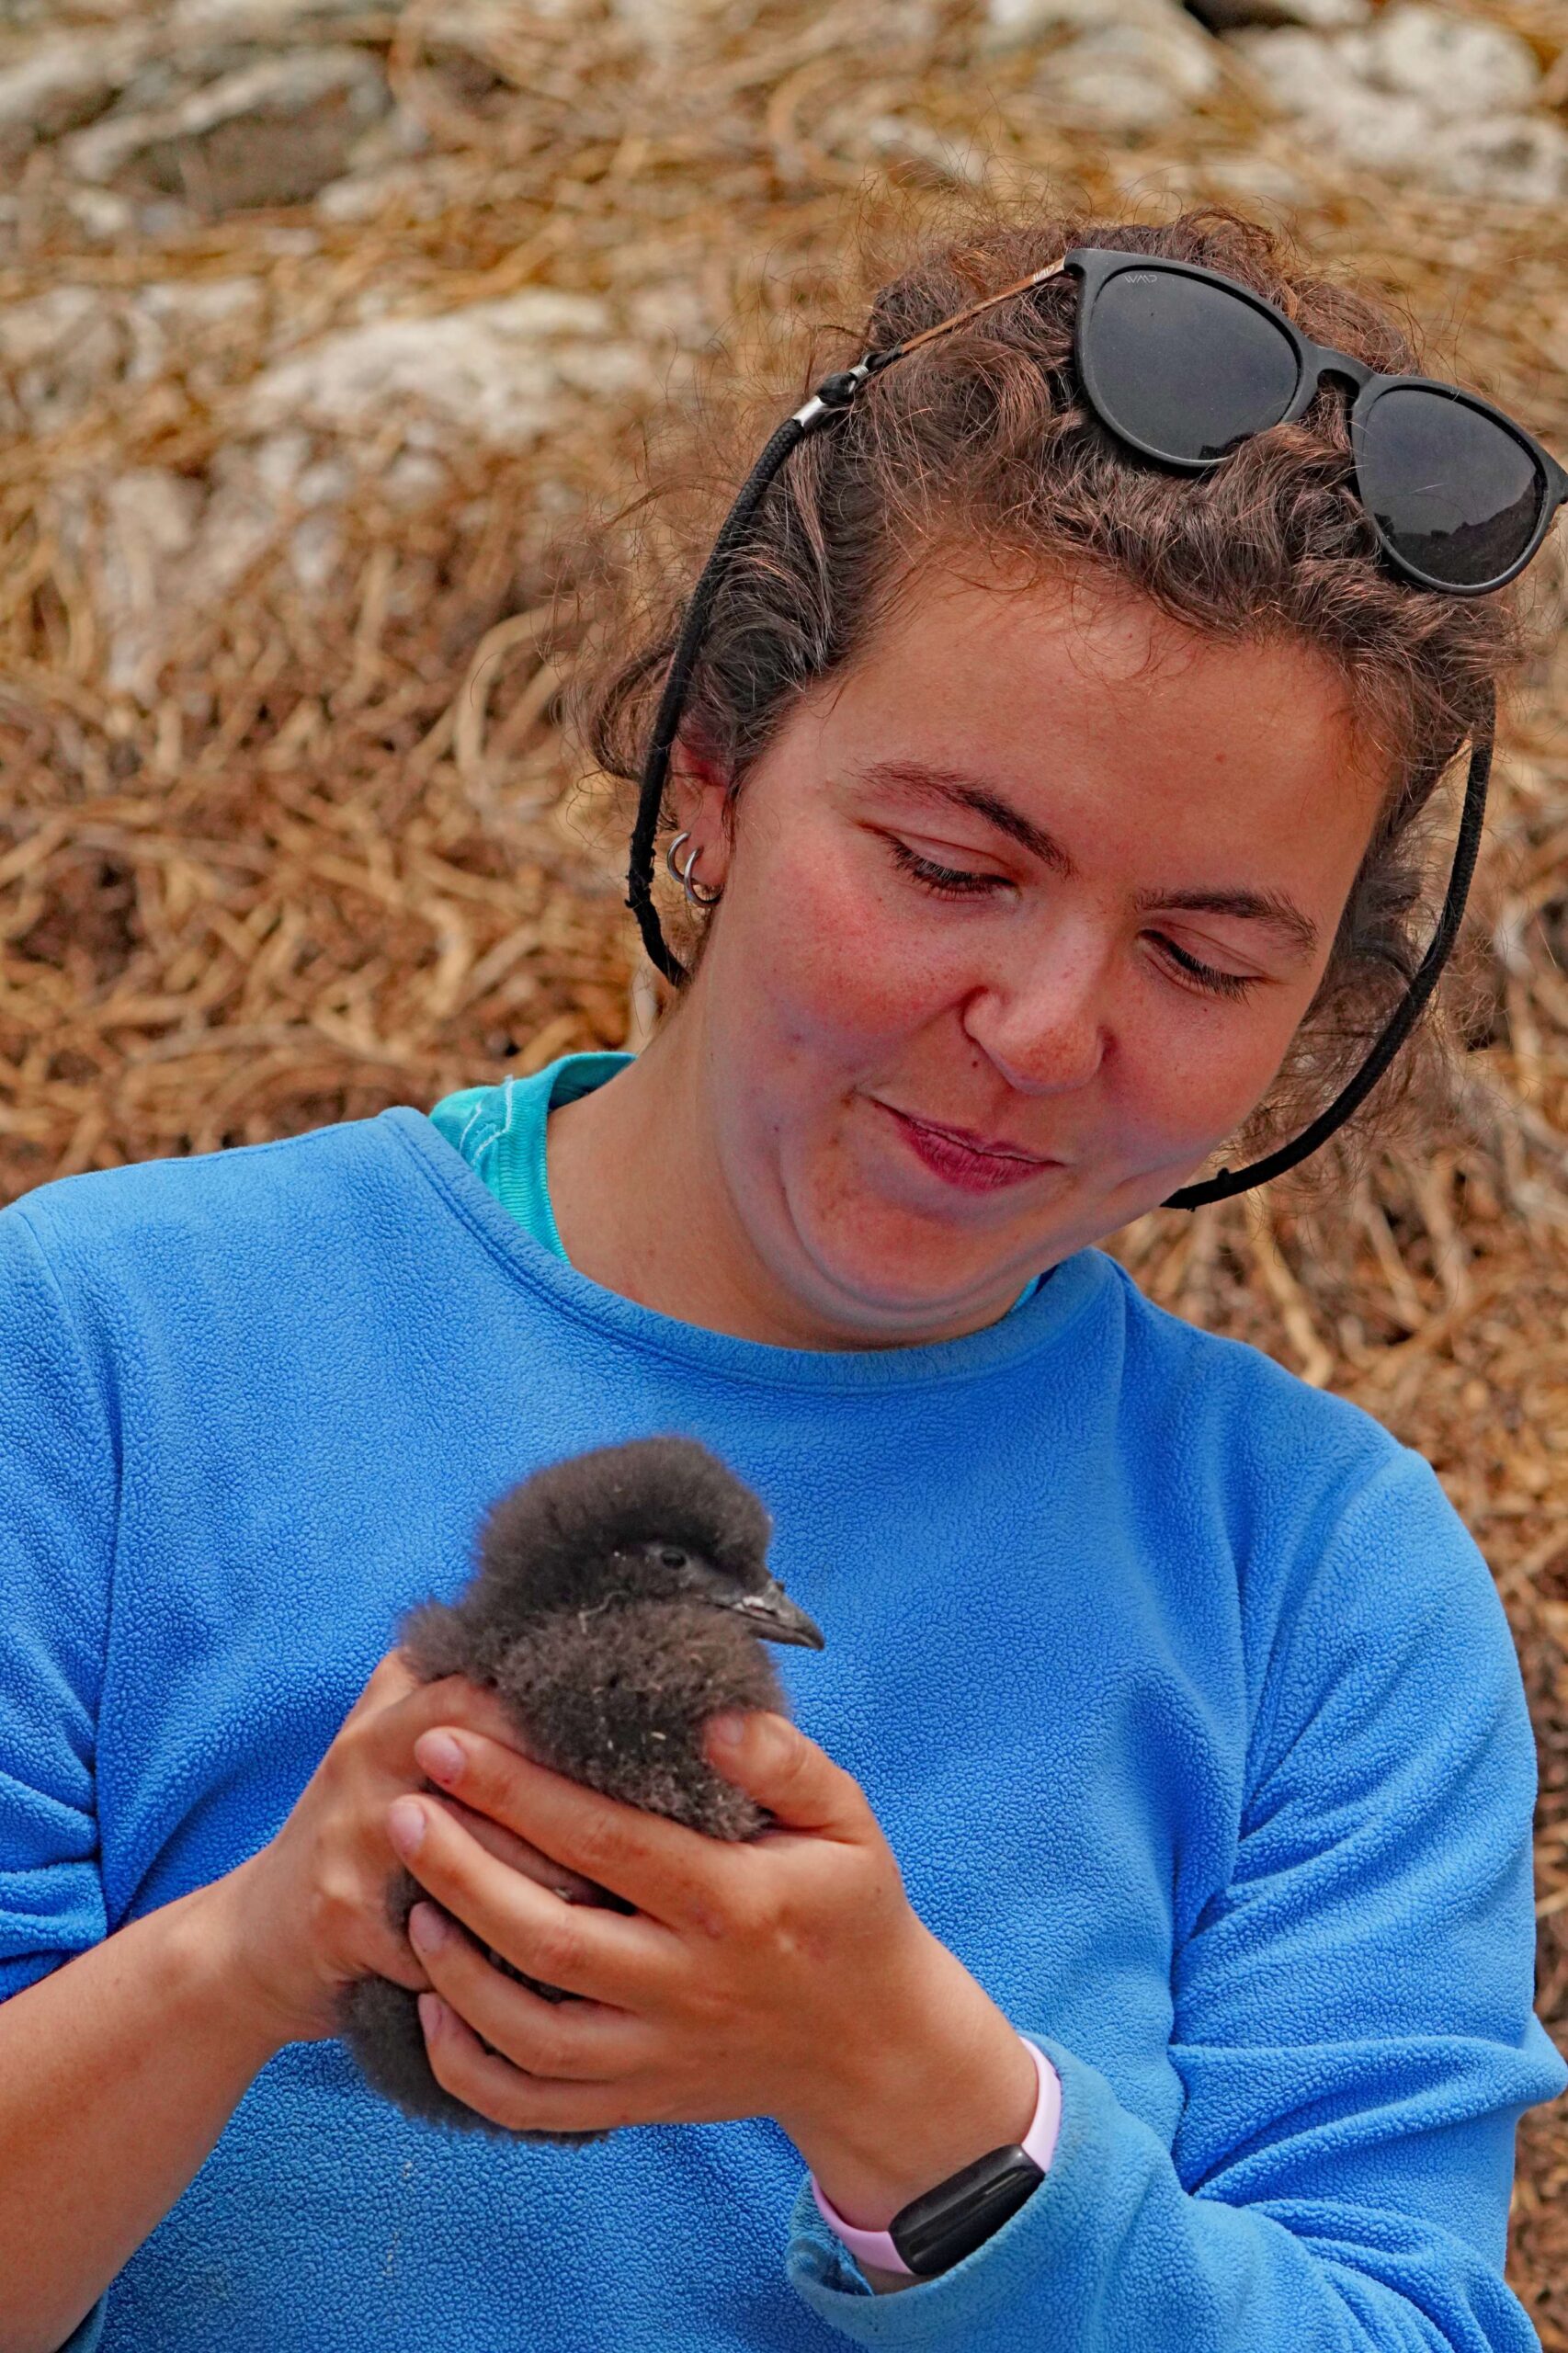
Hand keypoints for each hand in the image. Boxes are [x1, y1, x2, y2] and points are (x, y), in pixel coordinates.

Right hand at [211, 1651, 611, 2050]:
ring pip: (480, 1862)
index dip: (567, 1720)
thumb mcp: (397, 1739)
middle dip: (572, 1813)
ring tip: (627, 1909)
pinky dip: (501, 1961)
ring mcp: (351, 1837)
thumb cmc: (364, 1833)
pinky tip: (556, 1977)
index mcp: (395, 1707)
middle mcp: (368, 1756)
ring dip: (554, 1891)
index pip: (492, 1691)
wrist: (254, 1938)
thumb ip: (465, 1691)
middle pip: (492, 1771)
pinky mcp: (342, 1919)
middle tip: (651, 1843)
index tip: (645, 1747)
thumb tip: (586, 1653)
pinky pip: (444, 1941)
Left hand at [386, 1708, 1037, 2220]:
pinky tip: (430, 2008)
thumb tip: (709, 1718)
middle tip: (401, 1811)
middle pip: (550, 1937)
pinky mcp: (637, 2103)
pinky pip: (534, 2105)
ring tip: (409, 1899)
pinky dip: (469, 2069)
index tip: (449, 1742)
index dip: (518, 1790)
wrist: (875, 2048)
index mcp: (735, 1904)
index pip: (606, 1842)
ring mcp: (657, 2055)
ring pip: (529, 2031)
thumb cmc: (851, 1911)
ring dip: (455, 1967)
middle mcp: (688, 1986)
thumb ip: (784, 1761)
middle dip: (461, 1871)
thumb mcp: (847, 1820)